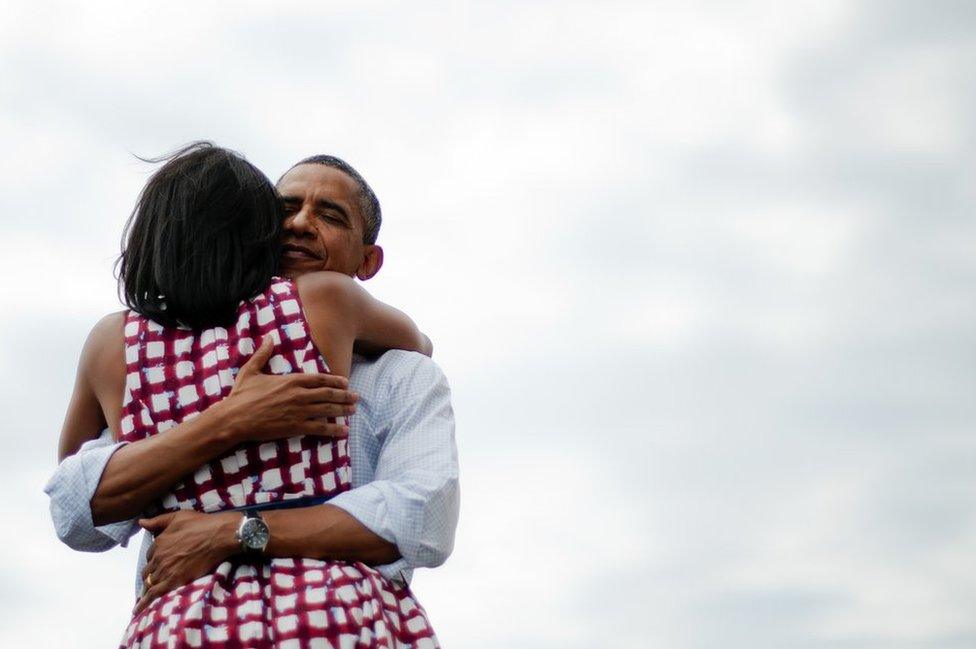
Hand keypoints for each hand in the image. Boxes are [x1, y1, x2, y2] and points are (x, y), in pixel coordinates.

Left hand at [133, 510, 239, 614]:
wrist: (218, 536)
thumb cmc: (201, 524)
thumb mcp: (177, 517)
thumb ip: (157, 521)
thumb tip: (140, 522)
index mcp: (159, 542)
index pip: (150, 555)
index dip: (155, 559)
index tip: (160, 563)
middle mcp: (158, 557)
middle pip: (148, 570)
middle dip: (151, 575)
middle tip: (157, 579)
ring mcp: (165, 569)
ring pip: (149, 583)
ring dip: (148, 588)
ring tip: (145, 598)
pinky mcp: (173, 580)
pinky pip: (154, 594)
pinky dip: (144, 603)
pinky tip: (138, 610)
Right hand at [220, 337, 357, 443]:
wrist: (234, 418)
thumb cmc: (241, 395)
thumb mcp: (251, 370)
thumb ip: (263, 354)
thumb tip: (268, 337)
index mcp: (291, 380)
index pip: (319, 379)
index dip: (335, 380)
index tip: (346, 382)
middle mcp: (299, 394)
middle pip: (328, 394)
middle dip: (345, 395)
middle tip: (357, 397)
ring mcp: (299, 411)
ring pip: (327, 410)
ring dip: (343, 410)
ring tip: (354, 410)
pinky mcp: (295, 427)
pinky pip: (319, 428)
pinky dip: (333, 430)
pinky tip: (344, 431)